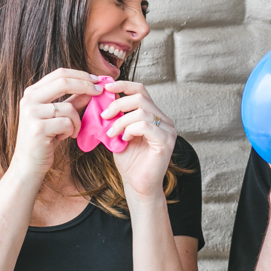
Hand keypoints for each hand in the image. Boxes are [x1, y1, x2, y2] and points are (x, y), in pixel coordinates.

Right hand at [13, 69, 99, 176]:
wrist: (28, 163)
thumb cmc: (45, 138)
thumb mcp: (59, 116)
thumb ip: (73, 100)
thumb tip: (92, 87)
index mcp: (32, 92)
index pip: (59, 73)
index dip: (80, 75)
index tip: (97, 80)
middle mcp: (29, 99)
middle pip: (63, 82)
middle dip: (86, 86)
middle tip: (100, 92)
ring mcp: (31, 113)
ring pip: (68, 108)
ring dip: (77, 121)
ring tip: (71, 131)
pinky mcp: (38, 128)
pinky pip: (66, 123)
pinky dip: (70, 131)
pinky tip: (61, 138)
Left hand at [101, 80, 175, 199]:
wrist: (137, 185)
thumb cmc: (129, 162)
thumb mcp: (119, 133)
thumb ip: (116, 117)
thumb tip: (102, 98)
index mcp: (155, 115)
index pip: (141, 90)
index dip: (123, 85)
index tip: (106, 87)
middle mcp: (165, 120)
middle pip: (140, 97)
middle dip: (118, 104)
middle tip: (104, 116)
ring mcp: (168, 130)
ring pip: (141, 112)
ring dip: (121, 121)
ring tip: (112, 133)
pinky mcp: (166, 141)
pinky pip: (145, 125)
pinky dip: (130, 130)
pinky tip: (124, 140)